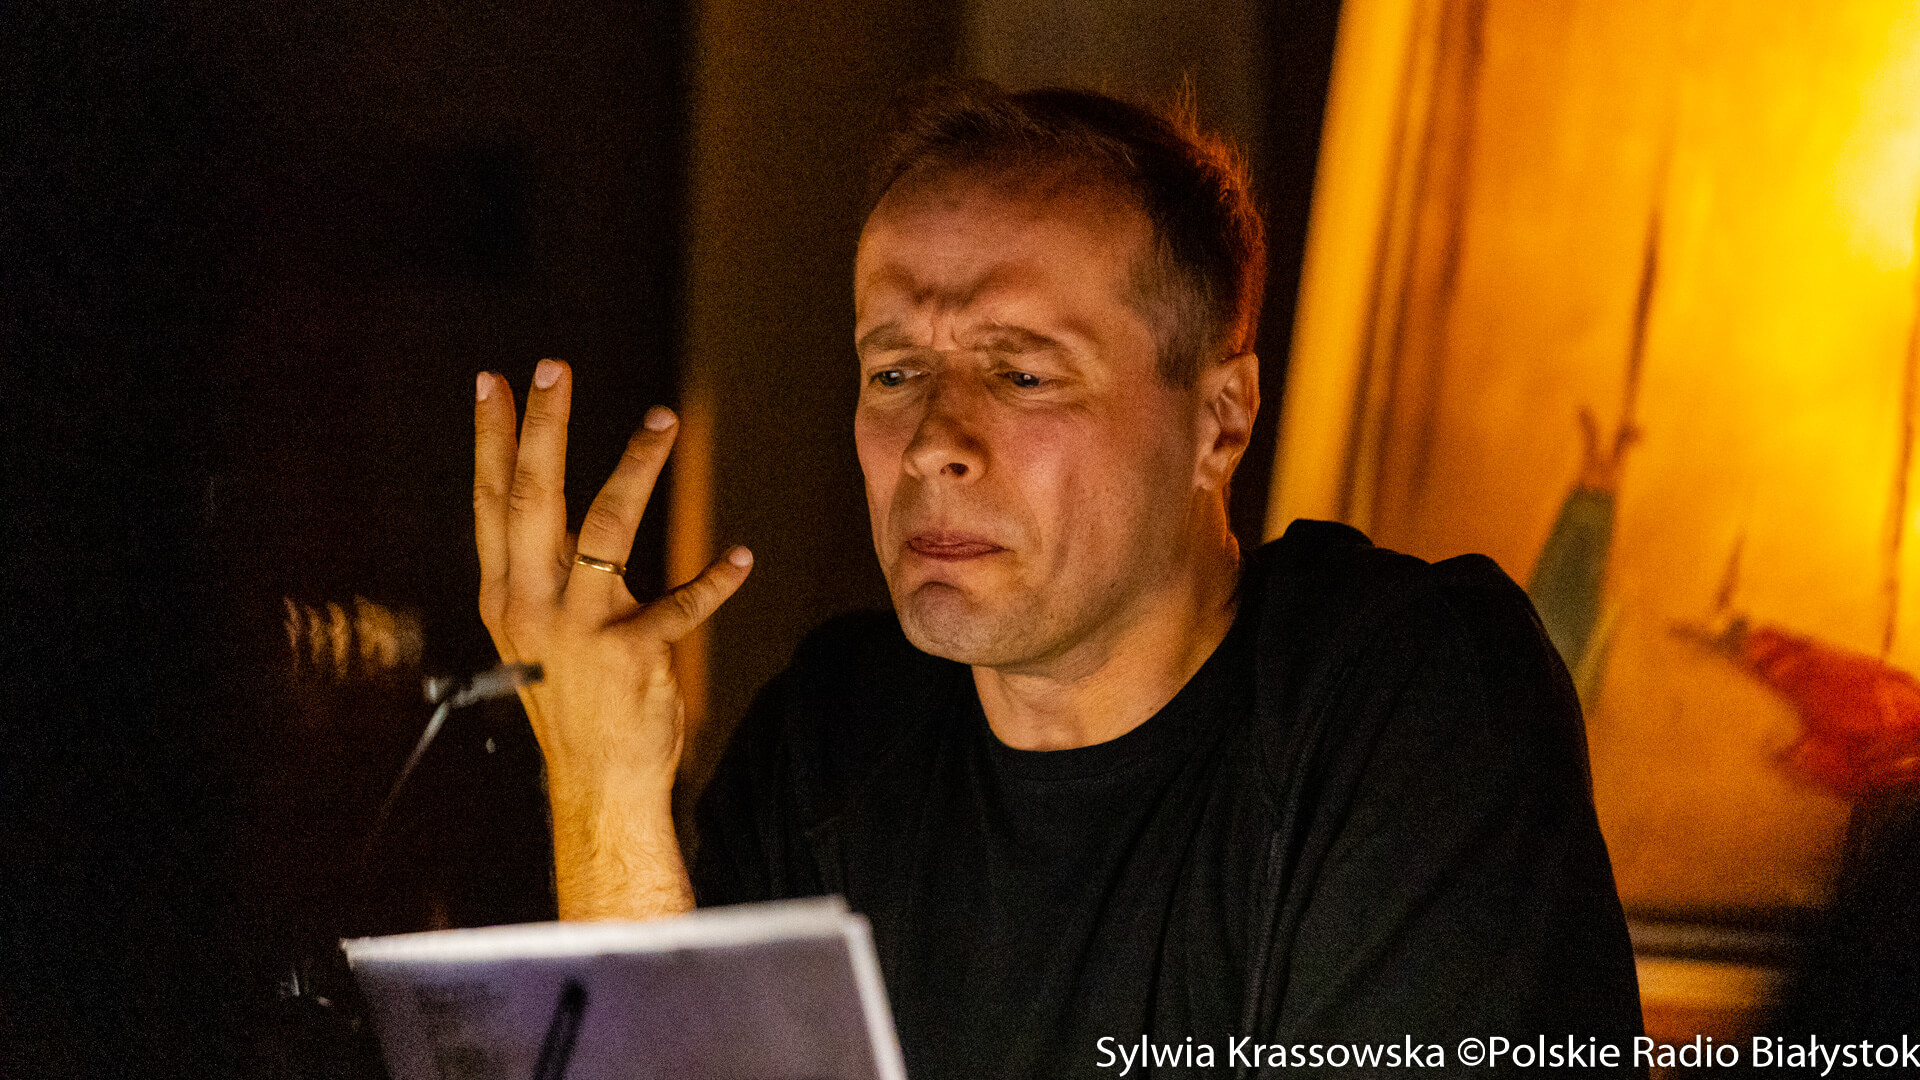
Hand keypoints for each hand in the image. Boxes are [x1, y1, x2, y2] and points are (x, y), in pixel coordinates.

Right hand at [474, 359, 751, 918]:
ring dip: (636, 466)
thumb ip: (536, 572)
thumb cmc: (574, 699)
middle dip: (543, 427)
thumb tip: (545, 501)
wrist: (597, 783)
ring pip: (604, 527)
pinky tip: (742, 557)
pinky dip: (714, 580)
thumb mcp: (534, 634)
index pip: (492, 502)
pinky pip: (680, 605)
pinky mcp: (630, 655)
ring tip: (662, 417)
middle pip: (532, 497)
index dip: (492, 440)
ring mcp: (578, 630)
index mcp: (504, 594)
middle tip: (553, 367)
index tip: (492, 381)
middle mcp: (529, 604)